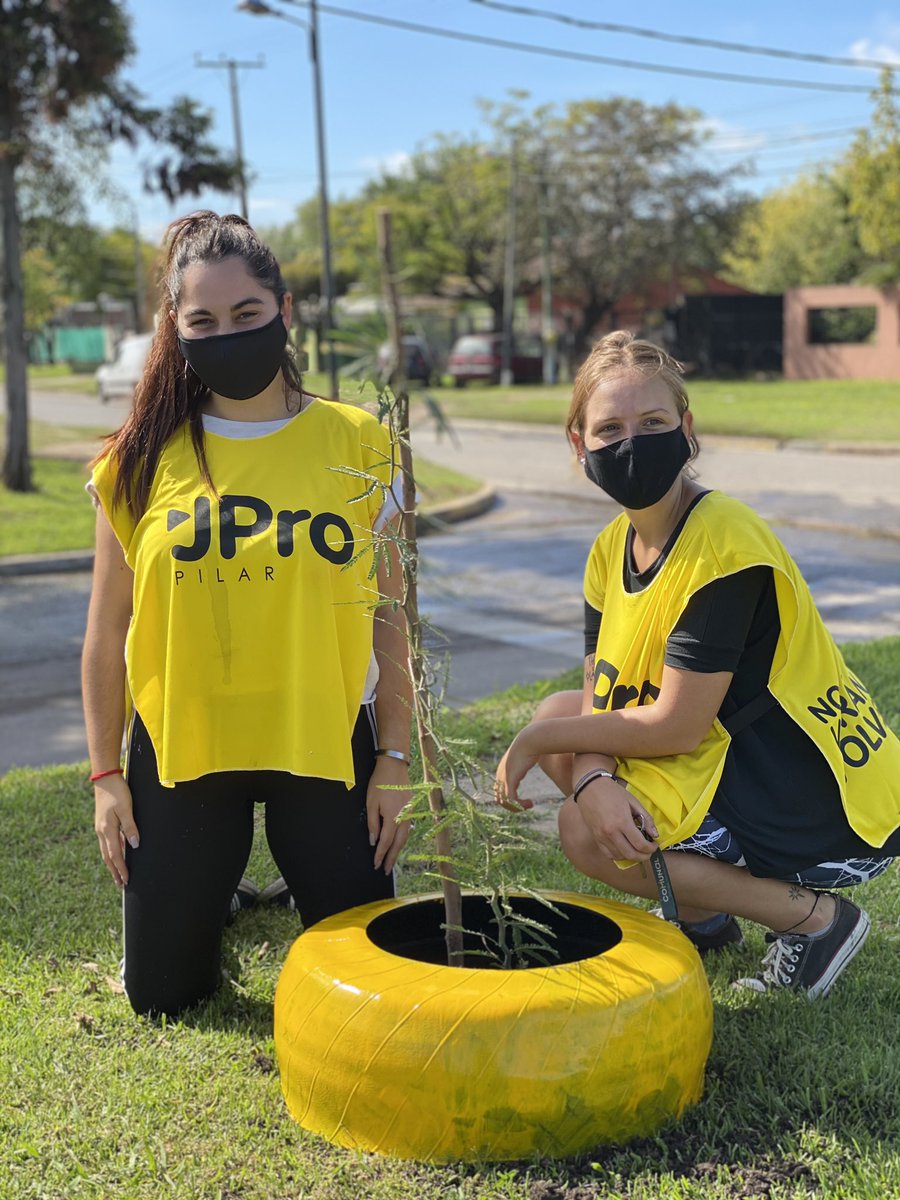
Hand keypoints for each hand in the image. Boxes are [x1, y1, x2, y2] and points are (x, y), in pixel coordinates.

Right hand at [94, 773, 138, 887]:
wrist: (105, 778)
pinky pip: (107, 842)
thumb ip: (130, 827)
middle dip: (114, 871)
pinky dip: (112, 851)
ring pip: (106, 850)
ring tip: (118, 873)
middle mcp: (102, 831)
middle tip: (120, 884)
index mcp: (107, 829)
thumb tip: (134, 845)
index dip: (121, 869)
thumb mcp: (126, 808)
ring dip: (112, 863)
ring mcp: (101, 827)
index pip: (115, 855)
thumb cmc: (117, 791)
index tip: (126, 881)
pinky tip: (118, 853)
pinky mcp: (103, 822)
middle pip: (108, 857)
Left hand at [367, 757, 412, 873]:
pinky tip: (398, 841)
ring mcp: (410, 812)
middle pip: (398, 843)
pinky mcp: (411, 808)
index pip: (386, 842)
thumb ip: (372, 823)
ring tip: (391, 859)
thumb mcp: (371, 802)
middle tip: (386, 869)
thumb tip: (373, 840)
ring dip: (398, 849)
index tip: (376, 864)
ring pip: (405, 837)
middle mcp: (404, 817)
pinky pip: (407, 828)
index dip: (381, 854)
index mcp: (392, 817)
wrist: (395, 766)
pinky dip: (402, 838)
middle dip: (392, 858)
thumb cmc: (380, 782)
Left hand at [494, 730, 537, 810]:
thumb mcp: (525, 756)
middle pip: (499, 799)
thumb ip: (524, 761)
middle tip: (525, 805)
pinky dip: (519, 805)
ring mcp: (504, 777)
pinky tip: (530, 803)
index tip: (523, 799)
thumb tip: (531, 759)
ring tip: (529, 805)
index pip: (499, 792)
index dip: (510, 799)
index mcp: (502, 771)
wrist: (530, 740)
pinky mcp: (510, 779)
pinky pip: (511, 799)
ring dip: (516, 807)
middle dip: (512, 805)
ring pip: (504, 801)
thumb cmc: (530, 746)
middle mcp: (500, 775)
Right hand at [575, 777, 658, 861]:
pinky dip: (619, 856)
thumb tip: (655, 834)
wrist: (589, 787)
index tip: (654, 845)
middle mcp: (611, 833)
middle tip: (649, 851)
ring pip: (620, 857)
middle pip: (631, 854)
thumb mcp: (633, 801)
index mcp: (622, 822)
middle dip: (644, 856)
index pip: (640, 844)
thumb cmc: (613, 792)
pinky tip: (624, 849)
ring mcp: (601, 837)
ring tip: (637, 849)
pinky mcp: (595, 838)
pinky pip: (608, 854)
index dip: (651, 848)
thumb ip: (646, 818)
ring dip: (632, 856)